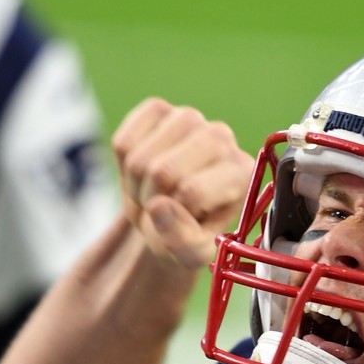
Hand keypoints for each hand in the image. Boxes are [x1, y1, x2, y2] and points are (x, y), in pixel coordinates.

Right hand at [112, 98, 253, 269]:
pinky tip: (139, 171)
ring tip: (150, 192)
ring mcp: (189, 118)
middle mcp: (222, 138)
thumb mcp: (191, 253)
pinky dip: (122, 165)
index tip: (179, 222)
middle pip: (163, 172)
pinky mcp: (158, 109)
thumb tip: (158, 206)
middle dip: (151, 199)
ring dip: (135, 184)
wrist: (167, 214)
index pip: (192, 191)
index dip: (173, 216)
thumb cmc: (187, 233)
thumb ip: (182, 240)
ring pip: (139, 157)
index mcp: (241, 172)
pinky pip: (124, 141)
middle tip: (159, 209)